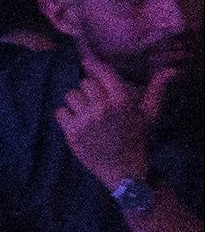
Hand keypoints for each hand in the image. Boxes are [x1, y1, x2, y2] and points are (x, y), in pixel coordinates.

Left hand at [58, 56, 173, 188]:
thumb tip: (170, 70)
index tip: (87, 62)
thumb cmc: (136, 137)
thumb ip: (156, 90)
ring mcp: (86, 120)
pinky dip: (66, 116)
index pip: (102, 73)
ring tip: (88, 114)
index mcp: (122, 101)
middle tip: (97, 104)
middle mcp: (103, 108)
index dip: (93, 66)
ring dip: (77, 103)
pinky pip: (60, 111)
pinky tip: (78, 124)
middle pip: (84, 83)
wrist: (123, 168)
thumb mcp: (149, 114)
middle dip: (89, 91)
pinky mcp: (72, 132)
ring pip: (71, 95)